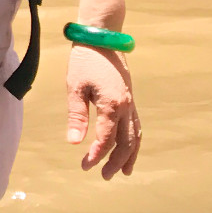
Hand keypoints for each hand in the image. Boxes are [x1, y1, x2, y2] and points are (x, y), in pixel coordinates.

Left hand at [65, 44, 139, 179]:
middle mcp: (126, 106)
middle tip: (104, 175)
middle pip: (126, 142)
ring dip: (131, 155)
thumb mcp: (75, 87)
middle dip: (116, 161)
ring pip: (136, 135)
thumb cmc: (85, 60)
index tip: (85, 165)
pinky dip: (135, 140)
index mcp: (112, 104)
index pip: (106, 138)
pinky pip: (137, 125)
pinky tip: (130, 148)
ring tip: (124, 171)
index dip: (97, 154)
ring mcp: (130, 102)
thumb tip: (74, 143)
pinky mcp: (130, 98)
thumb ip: (77, 116)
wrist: (102, 37)